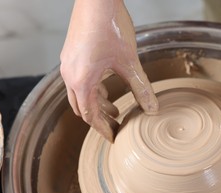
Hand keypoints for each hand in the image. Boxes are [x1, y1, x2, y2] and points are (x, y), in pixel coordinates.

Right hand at [60, 0, 157, 141]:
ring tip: (115, 110)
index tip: (113, 138)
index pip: (91, 116)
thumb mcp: (130, 62)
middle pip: (82, 108)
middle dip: (99, 119)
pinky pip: (79, 81)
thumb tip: (152, 109)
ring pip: (80, 95)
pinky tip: (106, 87)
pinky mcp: (71, 55)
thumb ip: (141, 88)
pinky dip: (92, 90)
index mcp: (82, 81)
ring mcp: (68, 65)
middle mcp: (70, 75)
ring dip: (97, 104)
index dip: (103, 129)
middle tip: (115, 127)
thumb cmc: (110, 27)